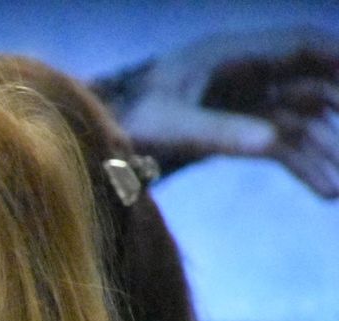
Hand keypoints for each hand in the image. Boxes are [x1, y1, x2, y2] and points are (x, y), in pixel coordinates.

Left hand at [119, 26, 338, 197]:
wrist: (91, 141)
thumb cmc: (121, 122)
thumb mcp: (167, 127)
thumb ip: (220, 132)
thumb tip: (273, 141)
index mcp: (227, 56)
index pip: (300, 45)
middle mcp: (242, 74)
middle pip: (311, 83)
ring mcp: (240, 103)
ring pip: (300, 119)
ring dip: (326, 148)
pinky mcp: (233, 131)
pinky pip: (281, 143)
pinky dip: (304, 163)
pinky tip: (325, 189)